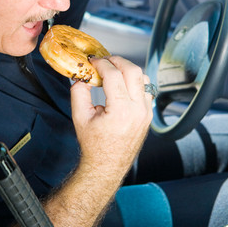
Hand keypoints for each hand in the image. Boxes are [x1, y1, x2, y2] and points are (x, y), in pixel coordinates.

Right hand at [70, 56, 152, 174]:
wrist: (106, 166)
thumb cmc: (94, 146)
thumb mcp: (80, 117)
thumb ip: (79, 92)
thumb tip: (81, 76)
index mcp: (121, 112)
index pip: (114, 75)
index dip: (101, 63)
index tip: (93, 61)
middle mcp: (138, 111)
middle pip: (134, 71)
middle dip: (117, 61)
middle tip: (105, 61)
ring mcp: (146, 113)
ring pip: (144, 78)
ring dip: (128, 70)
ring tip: (113, 71)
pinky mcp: (148, 115)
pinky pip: (147, 89)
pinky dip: (135, 82)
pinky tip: (122, 84)